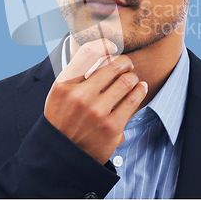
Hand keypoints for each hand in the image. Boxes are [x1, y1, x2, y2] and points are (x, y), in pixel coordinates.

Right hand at [44, 38, 147, 164]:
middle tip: (127, 64)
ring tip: (133, 78)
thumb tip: (104, 51)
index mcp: (64, 85)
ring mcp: (97, 112)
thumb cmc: (63, 118)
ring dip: (133, 77)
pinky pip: (134, 100)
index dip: (105, 44)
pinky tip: (140, 88)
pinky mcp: (112, 126)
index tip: (113, 46)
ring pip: (127, 81)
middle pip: (113, 65)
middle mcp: (80, 96)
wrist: (63, 155)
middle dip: (125, 62)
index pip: (88, 52)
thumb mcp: (60, 94)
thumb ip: (77, 73)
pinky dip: (140, 90)